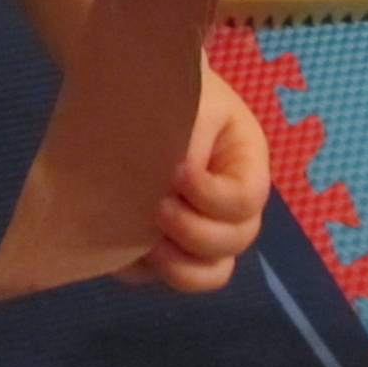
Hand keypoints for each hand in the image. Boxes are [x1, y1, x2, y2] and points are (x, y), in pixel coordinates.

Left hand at [121, 67, 269, 291]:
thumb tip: (172, 188)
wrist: (125, 89)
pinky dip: (144, 270)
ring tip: (147, 245)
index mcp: (245, 164)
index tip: (176, 174)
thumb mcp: (186, 104)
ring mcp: (200, 229)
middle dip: (195, 232)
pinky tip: (121, 247)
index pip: (246, 198)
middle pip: (235, 242)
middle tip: (157, 207)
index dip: (213, 196)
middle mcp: (231, 206)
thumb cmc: (163, 90)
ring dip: (181, 267)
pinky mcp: (164, 245)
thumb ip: (188, 145)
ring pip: (210, 272)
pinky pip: (163, 276)